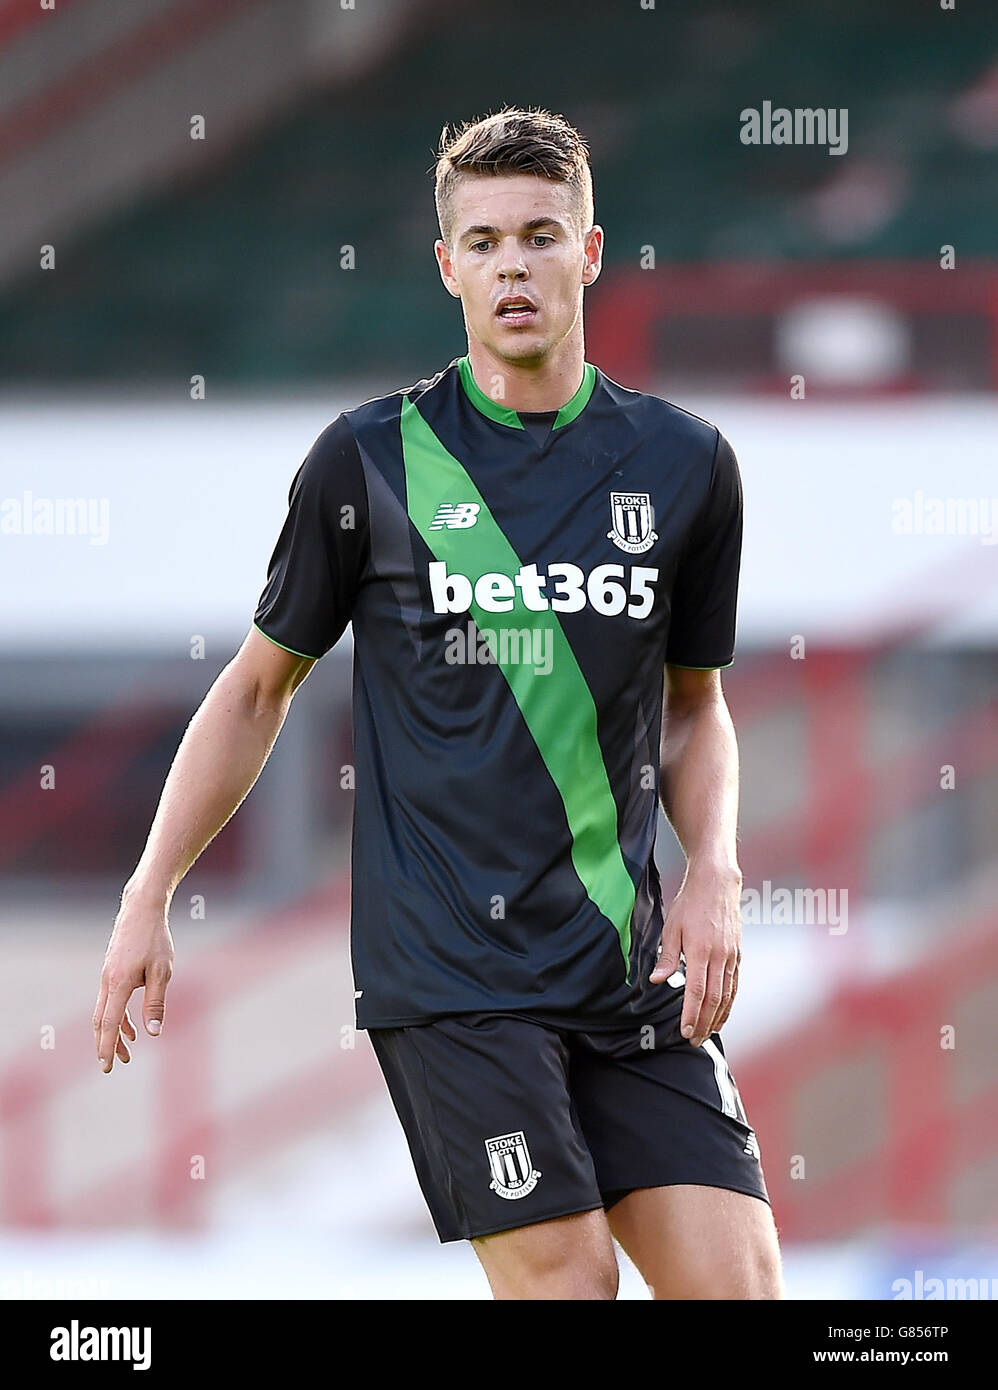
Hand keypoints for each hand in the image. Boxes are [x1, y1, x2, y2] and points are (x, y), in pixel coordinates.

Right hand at [94, 890, 174, 1072]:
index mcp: (118, 984)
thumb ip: (155, 1003)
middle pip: (101, 1021)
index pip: (109, 1023)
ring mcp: (107, 975)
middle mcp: (107, 981)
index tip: (106, 1066)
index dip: (107, 1046)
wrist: (141, 909)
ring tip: (128, 1049)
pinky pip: (110, 999)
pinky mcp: (112, 970)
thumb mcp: (161, 972)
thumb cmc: (155, 939)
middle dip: (106, 1044)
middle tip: (114, 1065)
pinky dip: (118, 1015)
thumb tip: (153, 1032)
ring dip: (114, 1032)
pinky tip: (132, 1025)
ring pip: (104, 1011)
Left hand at [649, 863, 741, 1045]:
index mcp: (701, 950)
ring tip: (706, 1034)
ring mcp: (732, 956)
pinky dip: (729, 1004)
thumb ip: (667, 957)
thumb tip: (657, 981)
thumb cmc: (690, 903)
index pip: (696, 991)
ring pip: (727, 995)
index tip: (685, 1031)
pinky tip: (722, 1015)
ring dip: (717, 1018)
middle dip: (703, 1023)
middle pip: (714, 999)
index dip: (691, 1014)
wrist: (716, 883)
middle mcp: (720, 956)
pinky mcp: (737, 954)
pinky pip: (734, 985)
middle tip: (694, 1041)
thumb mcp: (671, 927)